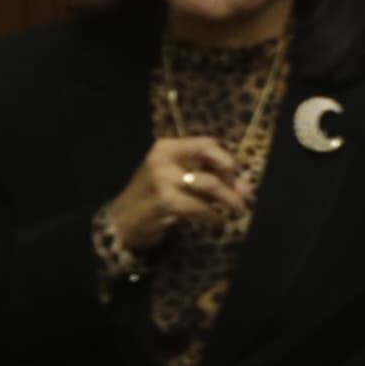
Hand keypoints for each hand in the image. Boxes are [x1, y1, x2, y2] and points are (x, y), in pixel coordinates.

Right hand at [102, 137, 250, 252]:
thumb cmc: (152, 197)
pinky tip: (218, 221)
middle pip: (213, 166)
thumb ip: (203, 176)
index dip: (226, 160)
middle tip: (244, 198)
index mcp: (167, 148)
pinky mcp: (165, 203)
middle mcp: (164, 160)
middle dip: (232, 184)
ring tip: (236, 211)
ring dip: (228, 200)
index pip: (207, 144)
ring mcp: (163, 181)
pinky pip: (200, 208)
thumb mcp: (173, 177)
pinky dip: (214, 216)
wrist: (120, 221)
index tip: (234, 176)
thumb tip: (244, 186)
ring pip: (210, 187)